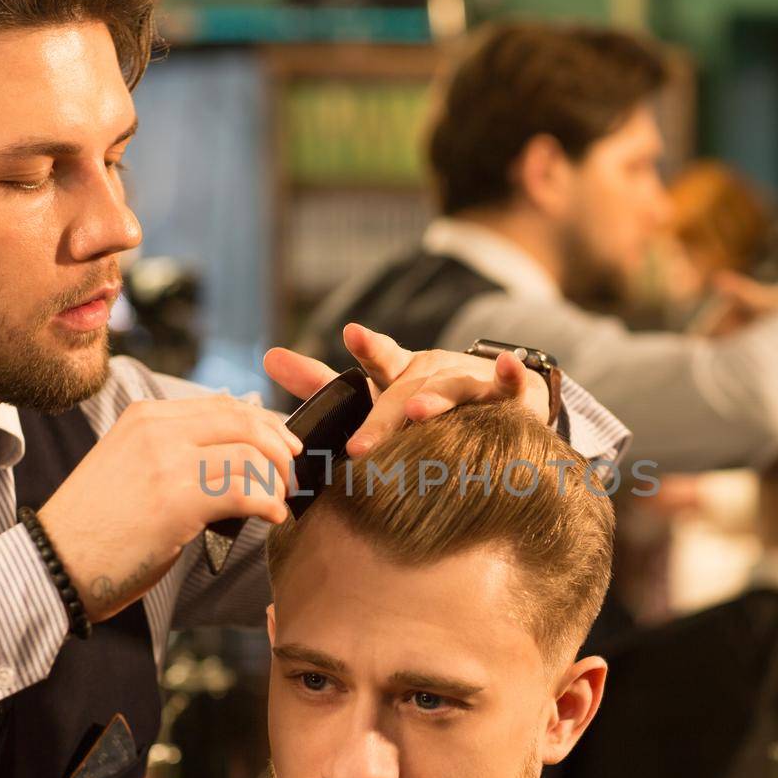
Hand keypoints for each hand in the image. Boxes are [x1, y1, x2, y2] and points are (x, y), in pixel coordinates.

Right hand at [37, 395, 301, 622]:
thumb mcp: (131, 467)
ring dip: (276, 481)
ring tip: (277, 503)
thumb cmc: (96, 527)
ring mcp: (167, 461)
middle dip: (279, 450)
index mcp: (147, 416)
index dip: (265, 426)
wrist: (54, 563)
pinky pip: (245, 490)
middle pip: (245, 422)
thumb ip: (176, 452)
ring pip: (250, 454)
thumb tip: (236, 457)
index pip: (225, 406)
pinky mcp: (176, 499)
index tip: (283, 450)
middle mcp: (157, 429)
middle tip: (290, 476)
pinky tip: (271, 518)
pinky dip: (268, 504)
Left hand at [264, 323, 547, 456]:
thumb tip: (267, 357)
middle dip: (384, 416)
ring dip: (437, 399)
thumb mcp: (375, 394)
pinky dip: (510, 376)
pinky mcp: (507, 396)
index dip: (368, 347)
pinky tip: (509, 365)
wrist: (494, 404)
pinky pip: (508, 388)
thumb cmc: (423, 402)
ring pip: (452, 390)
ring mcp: (469, 383)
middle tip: (359, 445)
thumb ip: (323, 383)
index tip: (351, 332)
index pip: (379, 360)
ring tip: (418, 411)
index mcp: (398, 376)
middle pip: (406, 392)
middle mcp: (432, 375)